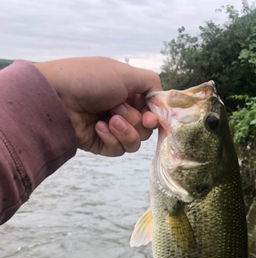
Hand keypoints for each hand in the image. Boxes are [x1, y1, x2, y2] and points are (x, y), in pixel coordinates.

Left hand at [35, 57, 160, 155]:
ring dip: (124, 131)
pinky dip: (111, 139)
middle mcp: (122, 110)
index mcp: (129, 92)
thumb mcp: (126, 74)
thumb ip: (151, 84)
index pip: (153, 111)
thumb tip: (163, 101)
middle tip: (116, 108)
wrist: (56, 97)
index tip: (150, 117)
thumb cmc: (89, 79)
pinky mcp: (101, 144)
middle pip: (146, 129)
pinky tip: (97, 127)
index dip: (154, 117)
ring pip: (135, 142)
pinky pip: (119, 150)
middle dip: (134, 120)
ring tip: (108, 119)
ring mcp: (112, 128)